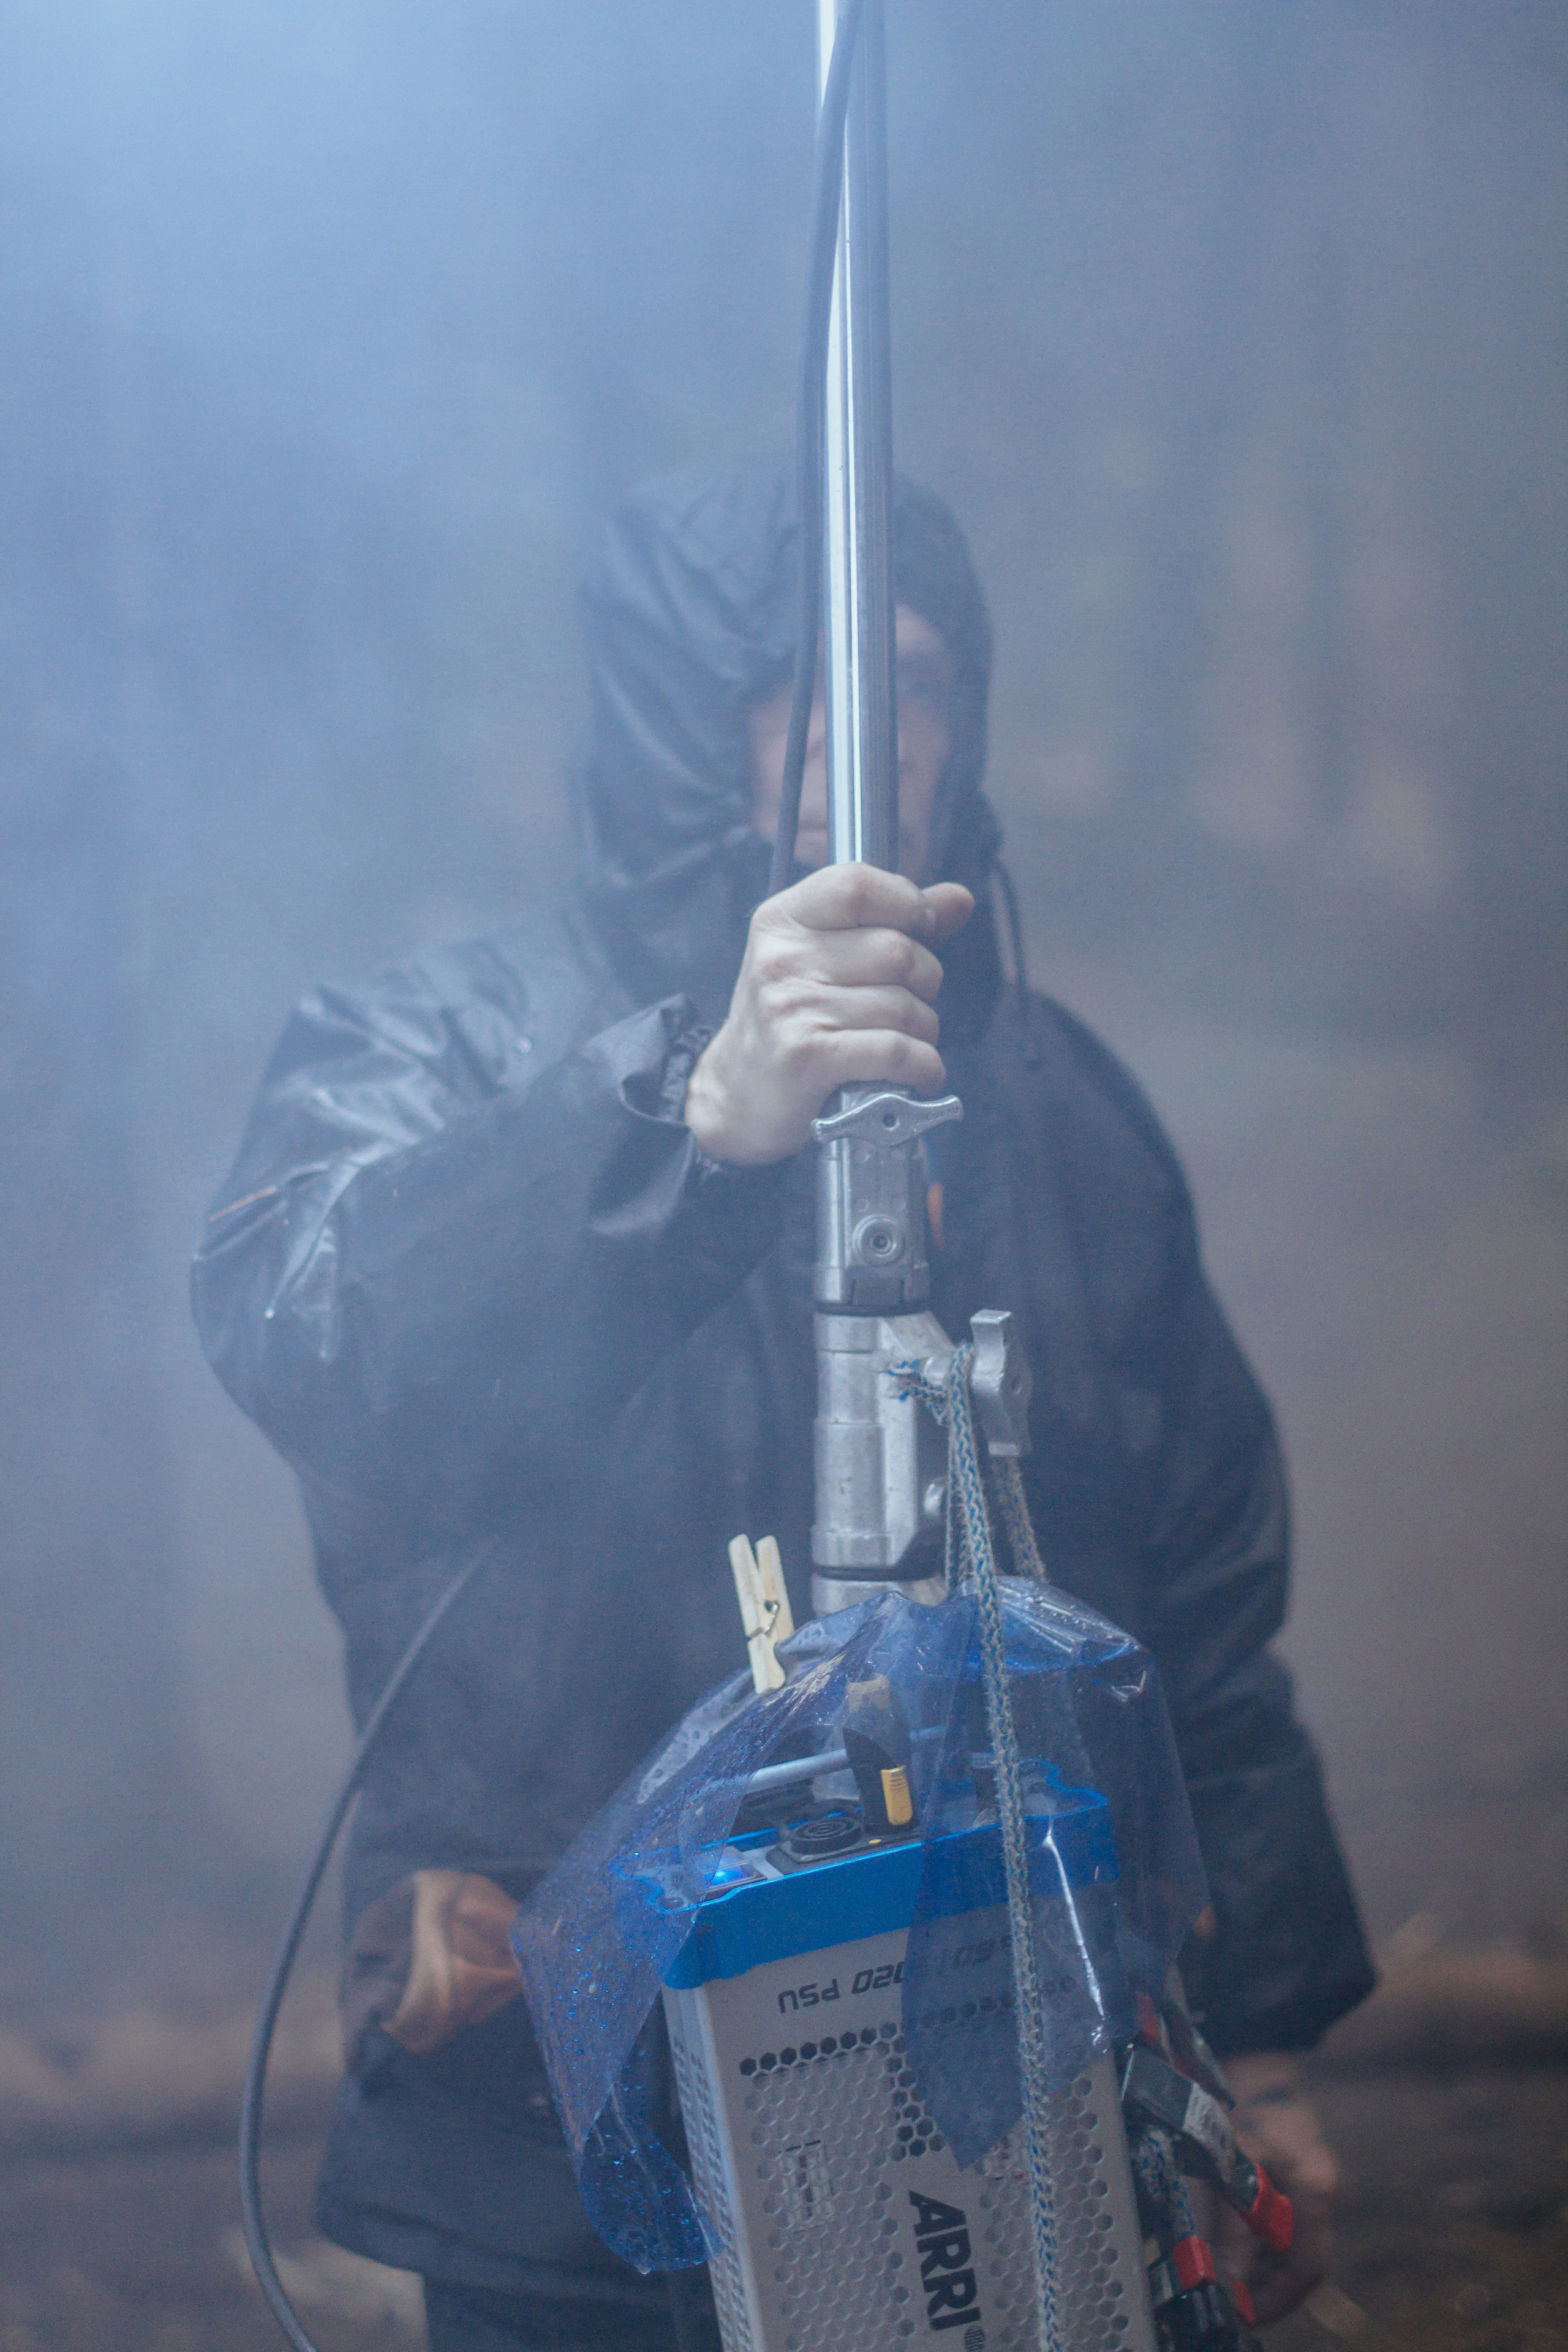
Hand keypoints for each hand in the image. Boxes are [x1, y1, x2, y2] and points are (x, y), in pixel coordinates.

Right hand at [684, 863, 972, 1165]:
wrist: (736, 1094)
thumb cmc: (790, 1020)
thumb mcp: (824, 957)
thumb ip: (892, 922)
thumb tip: (959, 898)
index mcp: (782, 920)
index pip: (856, 884)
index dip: (907, 902)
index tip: (921, 927)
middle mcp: (781, 959)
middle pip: (896, 950)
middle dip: (924, 980)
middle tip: (908, 1002)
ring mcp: (791, 1009)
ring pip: (904, 1006)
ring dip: (923, 1031)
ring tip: (903, 1042)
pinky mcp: (807, 1058)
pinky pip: (897, 1051)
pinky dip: (923, 1066)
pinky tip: (917, 1072)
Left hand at [1213, 2053, 1338, 2324]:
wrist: (1247, 2045)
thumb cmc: (1237, 2096)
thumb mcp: (1231, 2165)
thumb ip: (1233, 2227)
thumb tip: (1227, 2286)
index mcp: (1315, 2188)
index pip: (1307, 2267)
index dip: (1276, 2299)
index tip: (1243, 2315)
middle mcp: (1318, 2187)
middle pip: (1299, 2260)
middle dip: (1263, 2285)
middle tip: (1228, 2299)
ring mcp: (1307, 2177)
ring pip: (1286, 2240)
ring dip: (1257, 2263)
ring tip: (1221, 2273)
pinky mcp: (1290, 2167)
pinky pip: (1278, 2217)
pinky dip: (1255, 2236)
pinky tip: (1226, 2238)